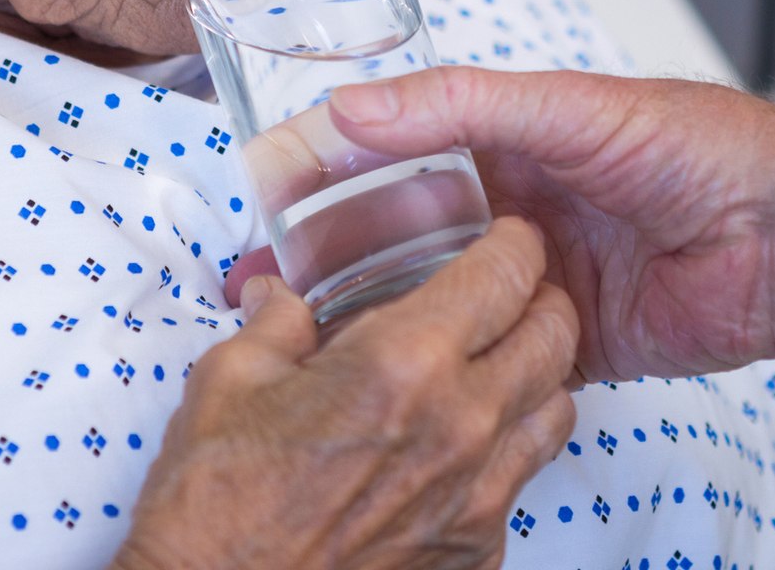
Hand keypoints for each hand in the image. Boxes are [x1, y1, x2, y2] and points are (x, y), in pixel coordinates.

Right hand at [114, 218, 580, 569]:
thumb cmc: (216, 505)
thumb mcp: (229, 380)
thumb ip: (275, 322)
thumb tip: (279, 297)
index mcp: (404, 364)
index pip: (506, 274)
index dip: (515, 243)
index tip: (507, 236)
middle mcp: (461, 427)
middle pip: (555, 336)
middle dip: (541, 300)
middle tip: (510, 292)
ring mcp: (477, 498)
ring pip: (557, 411)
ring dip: (535, 377)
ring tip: (494, 367)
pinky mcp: (475, 552)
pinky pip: (520, 483)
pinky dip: (503, 455)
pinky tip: (456, 448)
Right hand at [229, 68, 774, 414]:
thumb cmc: (703, 152)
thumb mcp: (569, 107)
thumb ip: (460, 105)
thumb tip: (356, 105)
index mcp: (511, 138)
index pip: (395, 146)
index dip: (330, 162)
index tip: (266, 181)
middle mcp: (514, 206)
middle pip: (396, 225)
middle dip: (329, 242)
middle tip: (266, 266)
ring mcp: (532, 277)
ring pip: (428, 292)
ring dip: (366, 303)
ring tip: (298, 320)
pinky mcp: (559, 341)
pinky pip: (480, 353)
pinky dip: (434, 358)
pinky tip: (382, 366)